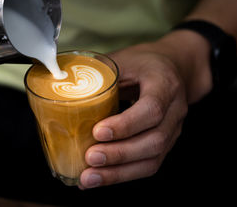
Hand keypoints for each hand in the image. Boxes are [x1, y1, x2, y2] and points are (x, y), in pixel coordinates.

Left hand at [79, 31, 212, 188]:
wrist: (173, 68)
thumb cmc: (143, 63)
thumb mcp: (123, 59)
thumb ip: (99, 72)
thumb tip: (61, 82)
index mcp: (164, 83)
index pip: (152, 108)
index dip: (126, 124)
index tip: (98, 131)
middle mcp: (174, 110)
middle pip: (154, 140)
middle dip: (119, 154)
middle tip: (90, 158)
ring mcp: (173, 130)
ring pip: (152, 159)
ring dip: (119, 172)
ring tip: (89, 177)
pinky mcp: (165, 144)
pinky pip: (147, 165)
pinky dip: (122, 175)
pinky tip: (98, 178)